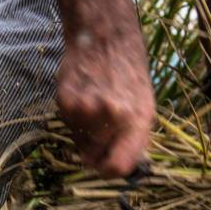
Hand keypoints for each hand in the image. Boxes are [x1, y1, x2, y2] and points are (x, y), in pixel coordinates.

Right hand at [57, 31, 154, 178]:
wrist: (105, 38)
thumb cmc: (129, 74)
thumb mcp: (145, 107)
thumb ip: (134, 141)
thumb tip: (119, 169)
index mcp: (137, 120)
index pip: (117, 167)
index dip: (109, 171)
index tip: (106, 166)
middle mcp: (111, 117)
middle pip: (94, 158)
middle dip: (96, 150)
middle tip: (101, 129)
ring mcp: (86, 109)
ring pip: (79, 142)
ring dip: (84, 132)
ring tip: (94, 106)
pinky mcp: (65, 101)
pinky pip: (68, 126)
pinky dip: (74, 118)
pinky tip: (83, 97)